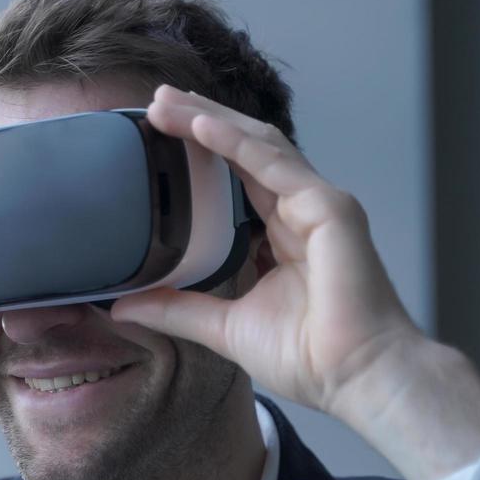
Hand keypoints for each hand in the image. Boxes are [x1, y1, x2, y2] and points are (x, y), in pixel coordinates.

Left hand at [110, 85, 424, 424]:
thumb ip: (176, 309)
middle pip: (245, 149)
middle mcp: (302, 209)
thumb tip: (122, 306)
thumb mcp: (223, 326)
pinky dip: (233, 142)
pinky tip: (198, 126)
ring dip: (209, 120)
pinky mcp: (328, 207)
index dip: (200, 151)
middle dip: (200, 121)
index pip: (237, 175)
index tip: (158, 134)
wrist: (356, 378)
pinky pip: (272, 164)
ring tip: (165, 103)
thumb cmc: (310, 358)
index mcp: (283, 233)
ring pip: (257, 144)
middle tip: (154, 102)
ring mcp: (318, 203)